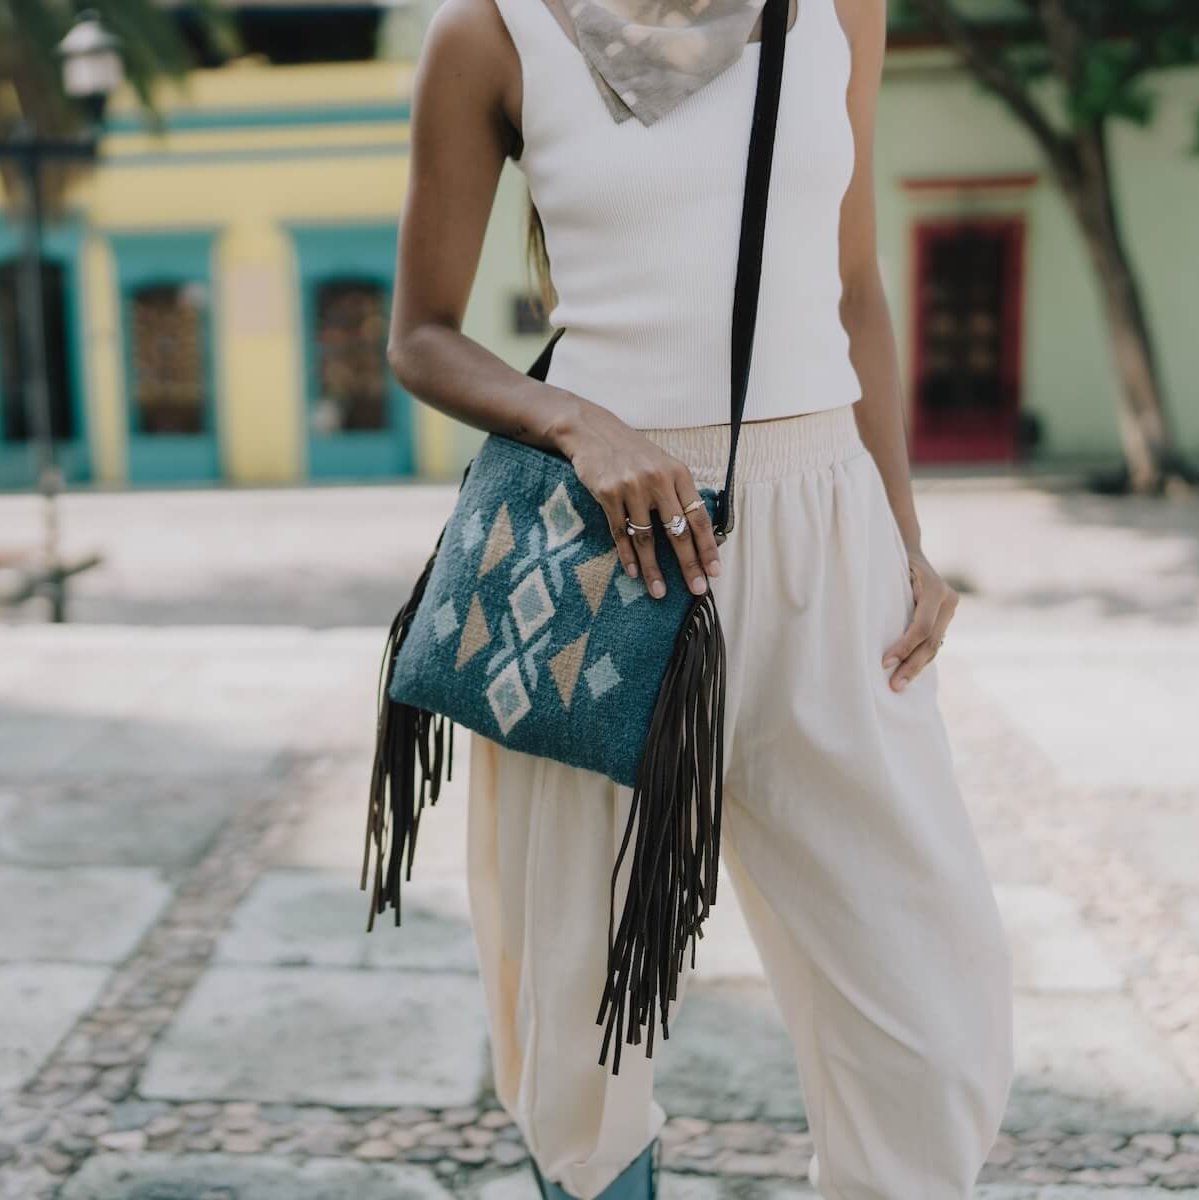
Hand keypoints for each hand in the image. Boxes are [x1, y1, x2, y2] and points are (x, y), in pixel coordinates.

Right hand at [550, 398, 721, 598]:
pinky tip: (633, 573)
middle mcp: (658, 480)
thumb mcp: (662, 464)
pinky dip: (627, 556)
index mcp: (678, 473)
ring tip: (659, 592)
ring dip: (653, 569)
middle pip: (677, 531)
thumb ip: (678, 493)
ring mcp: (632, 487)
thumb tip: (696, 534)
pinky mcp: (608, 494)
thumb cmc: (632, 453)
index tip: (715, 572)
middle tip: (696, 589)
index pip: (699, 516)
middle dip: (688, 564)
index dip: (708, 547)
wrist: (593, 431)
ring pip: (647, 538)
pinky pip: (620, 533)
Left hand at [881, 547, 957, 691]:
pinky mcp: (946, 617)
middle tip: (894, 686)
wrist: (909, 550)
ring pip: (935, 645)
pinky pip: (934, 642)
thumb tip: (869, 631)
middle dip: (911, 666)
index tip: (884, 663)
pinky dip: (921, 658)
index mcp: (935, 589)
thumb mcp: (889, 574)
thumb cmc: (890, 561)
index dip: (903, 648)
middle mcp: (948, 600)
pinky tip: (908, 673)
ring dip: (917, 667)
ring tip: (899, 685)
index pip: (921, 628)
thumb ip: (887, 597)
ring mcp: (950, 609)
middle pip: (931, 642)